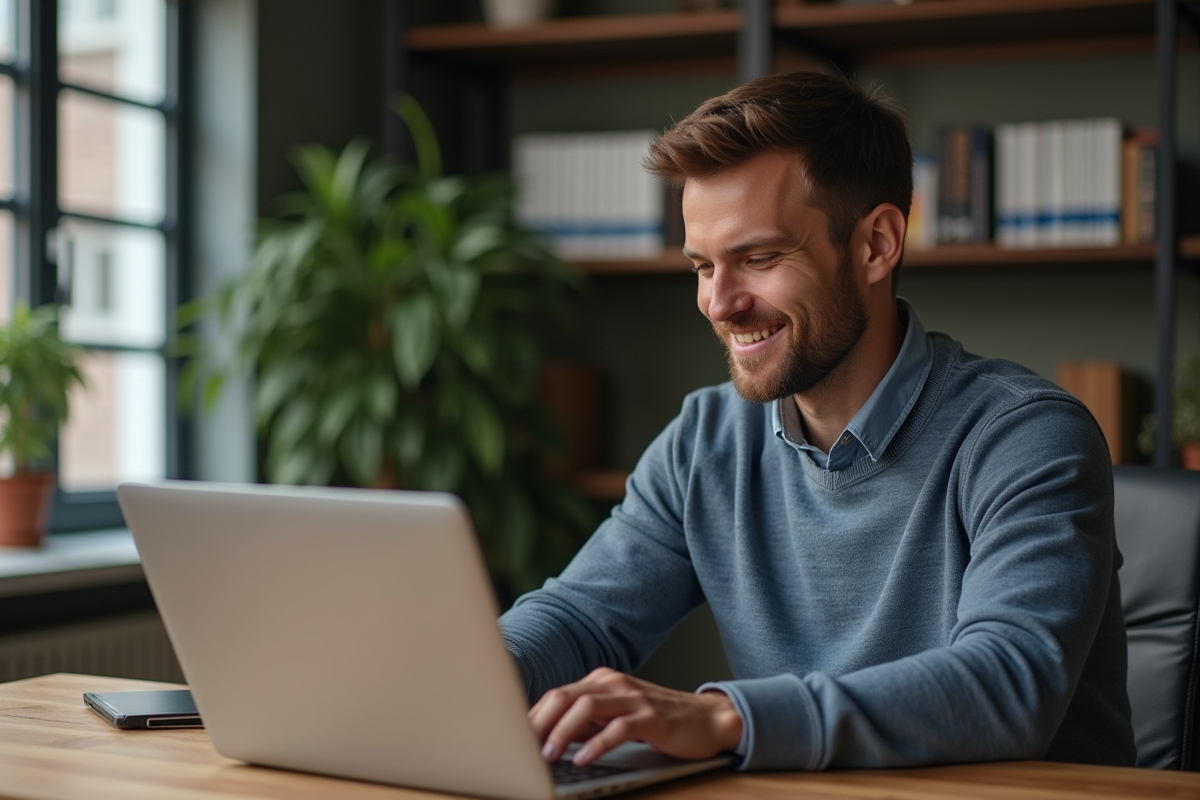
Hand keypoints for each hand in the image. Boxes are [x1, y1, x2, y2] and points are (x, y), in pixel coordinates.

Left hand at [528, 667, 742, 766]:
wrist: (706, 720)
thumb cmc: (656, 721)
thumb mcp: (615, 717)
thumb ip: (585, 723)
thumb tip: (547, 739)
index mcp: (601, 681)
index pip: (557, 695)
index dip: (532, 717)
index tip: (512, 739)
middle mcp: (614, 684)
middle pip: (565, 697)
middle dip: (539, 723)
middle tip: (522, 748)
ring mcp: (634, 699)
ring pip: (587, 709)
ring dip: (562, 733)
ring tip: (548, 755)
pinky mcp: (652, 718)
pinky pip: (618, 728)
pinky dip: (597, 745)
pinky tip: (583, 760)